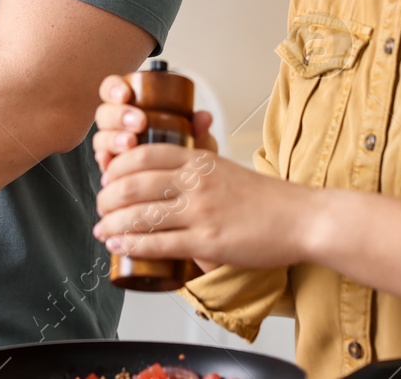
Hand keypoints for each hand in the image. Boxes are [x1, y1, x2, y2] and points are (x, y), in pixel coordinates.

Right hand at [91, 75, 216, 172]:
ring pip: (101, 137)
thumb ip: (198, 128)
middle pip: (104, 113)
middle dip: (118, 115)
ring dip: (113, 138)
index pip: (114, 90)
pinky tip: (111, 164)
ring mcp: (112, 147)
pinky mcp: (111, 169)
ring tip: (130, 143)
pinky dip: (105, 162)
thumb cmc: (184, 152)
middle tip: (138, 122)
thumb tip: (204, 117)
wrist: (183, 186)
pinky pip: (102, 163)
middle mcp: (117, 125)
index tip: (126, 94)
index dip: (114, 89)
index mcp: (132, 106)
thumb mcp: (195, 139)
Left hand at [93, 143, 309, 270]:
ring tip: (103, 230)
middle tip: (100, 207)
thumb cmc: (266, 198)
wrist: (300, 219)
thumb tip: (168, 163)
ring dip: (113, 224)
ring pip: (141, 214)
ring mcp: (201, 211)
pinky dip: (133, 245)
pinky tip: (120, 246)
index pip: (144, 154)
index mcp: (200, 160)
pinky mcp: (208, 241)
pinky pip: (160, 243)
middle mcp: (197, 181)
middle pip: (134, 183)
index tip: (106, 177)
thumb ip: (197, 161)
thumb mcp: (226, 166)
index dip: (116, 165)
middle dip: (107, 197)